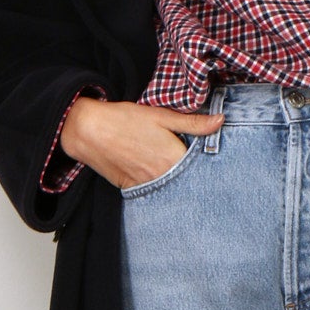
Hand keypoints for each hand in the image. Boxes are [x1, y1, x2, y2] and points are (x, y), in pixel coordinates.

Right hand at [60, 97, 224, 189]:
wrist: (88, 131)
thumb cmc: (125, 120)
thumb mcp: (161, 116)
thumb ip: (193, 122)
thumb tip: (221, 121)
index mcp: (174, 159)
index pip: (203, 167)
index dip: (209, 161)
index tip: (214, 157)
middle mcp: (163, 178)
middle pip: (189, 181)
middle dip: (196, 176)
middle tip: (199, 168)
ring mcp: (148, 186)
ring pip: (172, 189)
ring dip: (179, 183)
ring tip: (177, 172)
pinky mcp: (134, 190)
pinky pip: (155, 193)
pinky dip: (161, 187)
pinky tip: (159, 176)